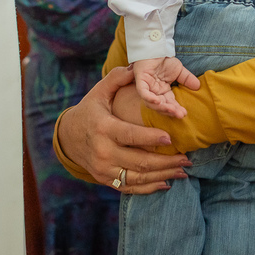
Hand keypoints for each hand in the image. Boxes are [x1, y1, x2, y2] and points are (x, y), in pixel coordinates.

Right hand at [57, 67, 189, 194]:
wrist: (67, 138)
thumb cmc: (89, 111)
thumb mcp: (99, 93)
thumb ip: (117, 78)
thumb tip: (135, 66)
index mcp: (103, 128)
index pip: (130, 135)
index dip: (151, 138)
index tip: (171, 138)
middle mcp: (103, 152)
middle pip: (139, 162)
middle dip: (166, 162)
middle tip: (187, 159)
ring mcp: (103, 169)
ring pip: (137, 178)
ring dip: (163, 176)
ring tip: (183, 172)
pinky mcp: (105, 179)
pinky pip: (129, 188)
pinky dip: (149, 188)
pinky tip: (166, 183)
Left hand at [131, 57, 200, 117]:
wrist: (155, 48)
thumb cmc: (165, 60)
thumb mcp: (179, 70)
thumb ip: (187, 79)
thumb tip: (198, 86)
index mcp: (163, 92)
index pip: (170, 103)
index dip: (176, 109)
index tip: (184, 113)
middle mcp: (154, 92)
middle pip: (161, 106)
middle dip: (170, 111)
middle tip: (180, 114)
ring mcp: (147, 87)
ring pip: (151, 103)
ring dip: (161, 107)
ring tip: (171, 109)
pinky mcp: (140, 81)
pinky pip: (143, 92)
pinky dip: (149, 98)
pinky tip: (157, 101)